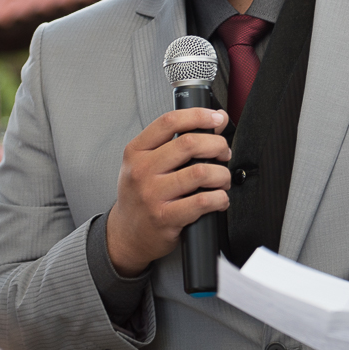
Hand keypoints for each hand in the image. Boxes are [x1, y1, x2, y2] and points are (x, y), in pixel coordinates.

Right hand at [106, 108, 231, 275]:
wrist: (125, 234)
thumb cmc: (139, 195)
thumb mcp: (143, 163)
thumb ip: (172, 142)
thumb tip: (214, 119)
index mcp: (136, 151)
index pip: (169, 122)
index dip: (199, 115)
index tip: (216, 118)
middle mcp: (142, 171)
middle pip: (189, 143)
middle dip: (217, 145)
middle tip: (223, 153)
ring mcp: (152, 195)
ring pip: (200, 172)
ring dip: (221, 174)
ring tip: (222, 179)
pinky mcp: (165, 218)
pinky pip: (202, 202)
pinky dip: (219, 198)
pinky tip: (218, 199)